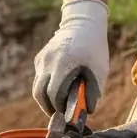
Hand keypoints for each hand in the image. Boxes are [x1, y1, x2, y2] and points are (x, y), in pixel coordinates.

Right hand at [32, 0, 110, 115]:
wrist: (83, 23)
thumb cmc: (95, 49)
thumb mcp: (99, 70)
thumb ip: (93, 91)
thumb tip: (87, 111)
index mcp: (64, 64)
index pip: (54, 94)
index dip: (59, 107)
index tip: (67, 114)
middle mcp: (48, 61)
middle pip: (39, 94)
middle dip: (48, 107)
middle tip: (59, 114)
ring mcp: (42, 59)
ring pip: (37, 87)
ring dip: (46, 98)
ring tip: (58, 104)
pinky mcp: (40, 58)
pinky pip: (40, 77)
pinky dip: (47, 86)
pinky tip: (58, 86)